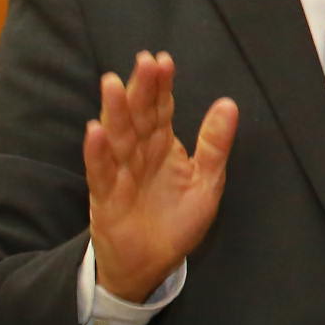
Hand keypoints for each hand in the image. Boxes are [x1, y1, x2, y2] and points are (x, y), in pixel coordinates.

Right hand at [84, 52, 236, 302]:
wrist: (152, 264)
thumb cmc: (178, 221)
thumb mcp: (207, 182)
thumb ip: (215, 145)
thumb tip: (229, 103)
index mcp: (163, 147)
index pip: (161, 110)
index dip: (161, 87)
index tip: (163, 61)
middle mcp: (139, 154)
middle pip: (138, 116)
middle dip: (140, 89)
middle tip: (143, 61)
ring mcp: (120, 174)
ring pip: (117, 138)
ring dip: (114, 112)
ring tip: (113, 84)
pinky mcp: (105, 198)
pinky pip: (100, 172)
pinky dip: (97, 153)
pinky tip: (95, 132)